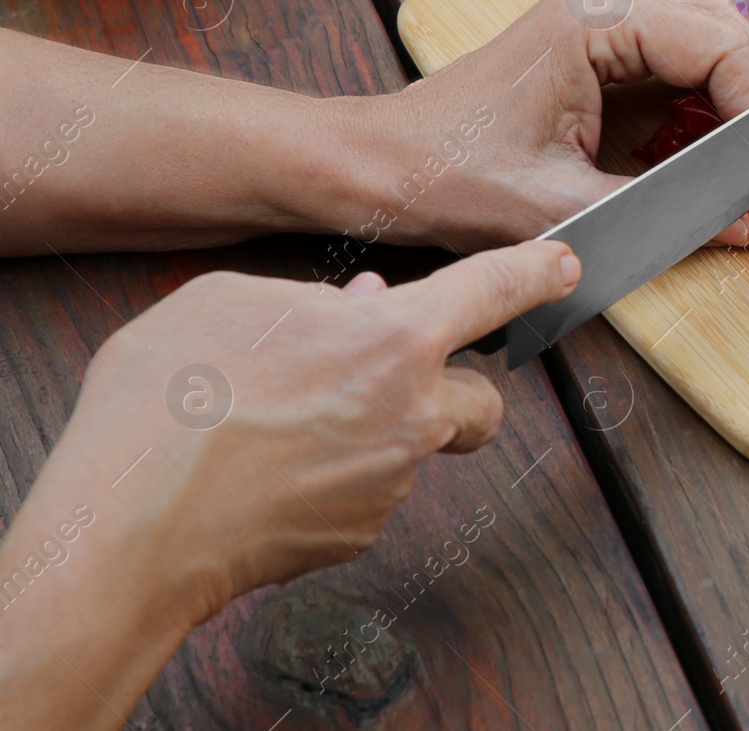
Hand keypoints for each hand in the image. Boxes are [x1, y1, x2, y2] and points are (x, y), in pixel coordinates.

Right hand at [0, 240, 578, 728]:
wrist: (132, 523)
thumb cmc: (169, 401)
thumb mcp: (228, 304)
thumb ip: (308, 302)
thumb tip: (357, 309)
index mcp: (393, 339)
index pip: (492, 292)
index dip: (535, 272)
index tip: (563, 266)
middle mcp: (413, 413)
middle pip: (484, 401)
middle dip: (454, 388)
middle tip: (394, 378)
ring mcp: (391, 482)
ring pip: (417, 449)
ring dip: (381, 432)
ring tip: (290, 423)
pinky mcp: (358, 535)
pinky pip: (371, 496)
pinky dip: (340, 480)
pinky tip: (274, 471)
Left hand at [344, 0, 748, 252]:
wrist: (382, 165)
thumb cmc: (448, 175)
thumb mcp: (559, 208)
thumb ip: (660, 212)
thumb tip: (746, 225)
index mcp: (592, 21)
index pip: (715, 42)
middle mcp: (602, 4)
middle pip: (722, 25)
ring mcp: (600, 20)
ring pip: (708, 34)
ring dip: (734, 91)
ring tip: (745, 155)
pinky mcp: (598, 47)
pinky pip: (678, 55)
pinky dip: (706, 96)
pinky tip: (708, 144)